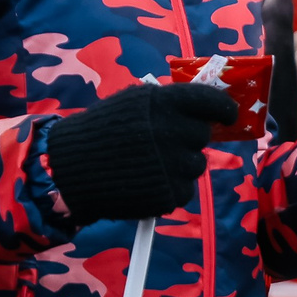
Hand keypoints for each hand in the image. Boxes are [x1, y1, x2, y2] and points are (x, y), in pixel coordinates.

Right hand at [44, 82, 238, 223]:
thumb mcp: (133, 102)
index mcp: (165, 103)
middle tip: (165, 141)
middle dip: (188, 137)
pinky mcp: (168, 195)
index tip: (226, 115)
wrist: (70, 167)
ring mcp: (172, 166)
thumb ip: (169, 102)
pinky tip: (146, 181)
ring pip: (196, 164)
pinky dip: (170, 187)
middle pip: (202, 135)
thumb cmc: (102, 129)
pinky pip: (184, 190)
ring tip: (151, 163)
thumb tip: (205, 106)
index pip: (211, 102)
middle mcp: (173, 132)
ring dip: (181, 164)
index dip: (223, 109)